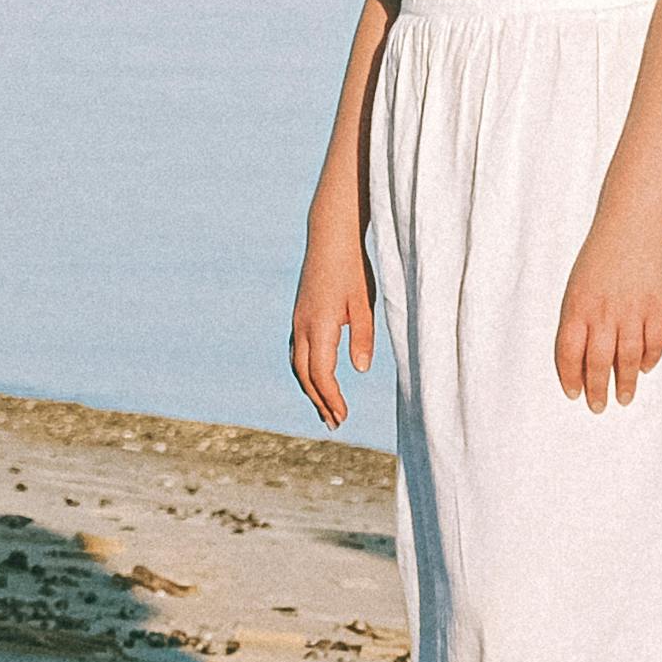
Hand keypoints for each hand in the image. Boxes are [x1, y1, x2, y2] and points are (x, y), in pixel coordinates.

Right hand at [289, 219, 373, 426]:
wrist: (329, 237)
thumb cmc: (352, 268)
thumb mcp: (364, 303)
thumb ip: (362, 337)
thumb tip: (359, 370)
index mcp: (319, 326)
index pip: (321, 374)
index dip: (331, 398)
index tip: (343, 417)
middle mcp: (302, 327)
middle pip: (305, 375)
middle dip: (319, 401)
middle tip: (334, 424)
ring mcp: (298, 321)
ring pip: (298, 365)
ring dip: (311, 389)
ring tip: (325, 409)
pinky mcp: (299, 316)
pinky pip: (297, 352)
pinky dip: (306, 372)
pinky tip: (316, 379)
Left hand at [551, 224, 661, 412]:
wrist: (630, 228)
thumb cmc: (599, 256)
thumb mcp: (578, 286)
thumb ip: (579, 318)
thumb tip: (582, 352)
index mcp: (578, 308)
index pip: (569, 353)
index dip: (571, 376)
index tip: (574, 393)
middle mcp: (603, 313)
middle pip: (599, 362)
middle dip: (598, 388)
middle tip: (599, 406)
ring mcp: (632, 311)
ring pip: (628, 357)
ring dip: (626, 381)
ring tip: (624, 397)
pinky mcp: (656, 307)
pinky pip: (654, 341)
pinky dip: (650, 358)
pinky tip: (645, 368)